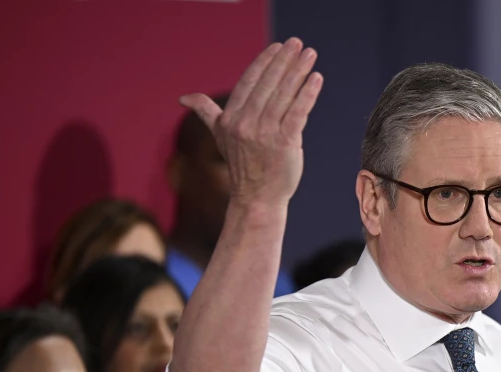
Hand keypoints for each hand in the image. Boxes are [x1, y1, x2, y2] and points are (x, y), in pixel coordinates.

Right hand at [180, 38, 323, 208]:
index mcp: (230, 119)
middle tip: (297, 43)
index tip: (277, 47)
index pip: (249, 82)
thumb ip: (207, 113)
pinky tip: (316, 79)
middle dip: (283, 61)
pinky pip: (297, 113)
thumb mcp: (221, 136)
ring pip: (283, 95)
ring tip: (310, 54)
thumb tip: (184, 98)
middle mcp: (245, 124)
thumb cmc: (244, 166)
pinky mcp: (284, 144)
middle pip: (267, 84)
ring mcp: (264, 134)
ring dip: (298, 71)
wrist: (257, 198)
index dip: (263, 63)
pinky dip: (307, 94)